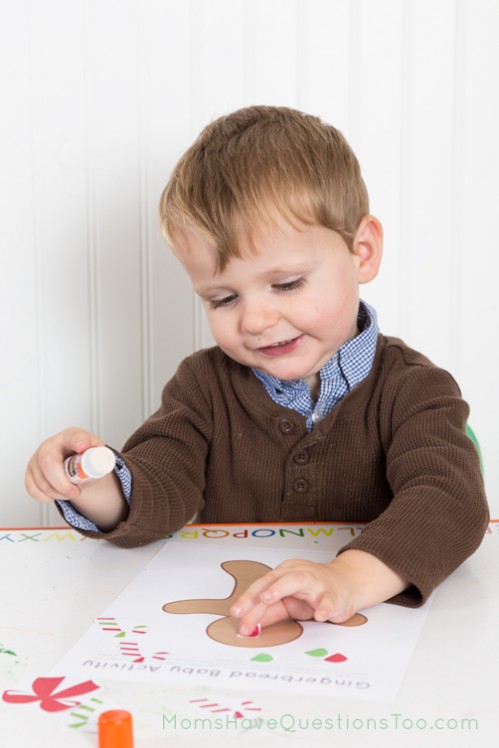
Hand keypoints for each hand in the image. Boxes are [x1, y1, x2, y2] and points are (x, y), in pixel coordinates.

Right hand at [25, 428, 104, 502]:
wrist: (71, 460)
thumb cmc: (83, 456)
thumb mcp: (96, 454)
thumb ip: (101, 457)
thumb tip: (101, 459)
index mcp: (71, 437)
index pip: (74, 437)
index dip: (78, 441)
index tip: (83, 447)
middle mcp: (50, 444)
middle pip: (48, 461)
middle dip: (61, 482)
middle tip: (75, 492)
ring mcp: (37, 457)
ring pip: (41, 480)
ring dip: (57, 493)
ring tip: (70, 493)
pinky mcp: (30, 471)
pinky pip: (32, 488)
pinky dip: (44, 497)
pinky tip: (54, 495)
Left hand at [230, 550, 407, 635]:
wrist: (347, 583)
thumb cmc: (315, 591)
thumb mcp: (289, 602)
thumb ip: (270, 610)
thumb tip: (249, 622)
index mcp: (285, 573)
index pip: (262, 585)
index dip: (248, 600)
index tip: (235, 614)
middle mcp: (298, 573)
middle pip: (274, 581)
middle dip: (257, 595)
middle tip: (243, 610)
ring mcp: (316, 582)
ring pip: (298, 580)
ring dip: (281, 588)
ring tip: (268, 598)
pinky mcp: (333, 595)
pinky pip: (328, 600)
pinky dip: (324, 607)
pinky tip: (319, 615)